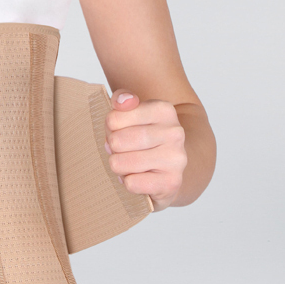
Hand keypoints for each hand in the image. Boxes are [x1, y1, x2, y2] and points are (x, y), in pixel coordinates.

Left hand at [104, 91, 186, 210]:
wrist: (173, 165)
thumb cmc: (145, 136)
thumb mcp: (133, 113)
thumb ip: (122, 100)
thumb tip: (122, 101)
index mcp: (163, 110)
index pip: (114, 118)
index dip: (109, 128)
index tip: (117, 130)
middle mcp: (174, 132)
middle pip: (117, 141)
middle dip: (111, 148)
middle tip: (119, 150)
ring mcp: (175, 159)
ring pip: (121, 163)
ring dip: (118, 166)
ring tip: (128, 163)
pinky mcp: (172, 183)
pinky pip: (132, 183)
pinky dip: (128, 182)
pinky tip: (138, 177)